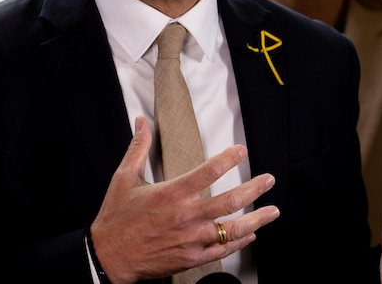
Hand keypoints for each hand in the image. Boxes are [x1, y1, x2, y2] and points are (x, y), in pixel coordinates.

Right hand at [90, 117, 279, 283]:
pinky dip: (239, 242)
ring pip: (232, 229)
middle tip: (268, 180)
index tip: (242, 151)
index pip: (209, 171)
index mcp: (172, 193)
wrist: (109, 256)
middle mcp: (185, 216)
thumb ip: (138, 148)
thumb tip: (141, 122)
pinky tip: (250, 235)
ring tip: (272, 211)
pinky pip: (222, 250)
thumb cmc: (116, 217)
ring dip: (257, 219)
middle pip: (230, 200)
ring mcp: (191, 239)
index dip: (229, 158)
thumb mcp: (124, 178)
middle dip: (254, 188)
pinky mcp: (191, 258)